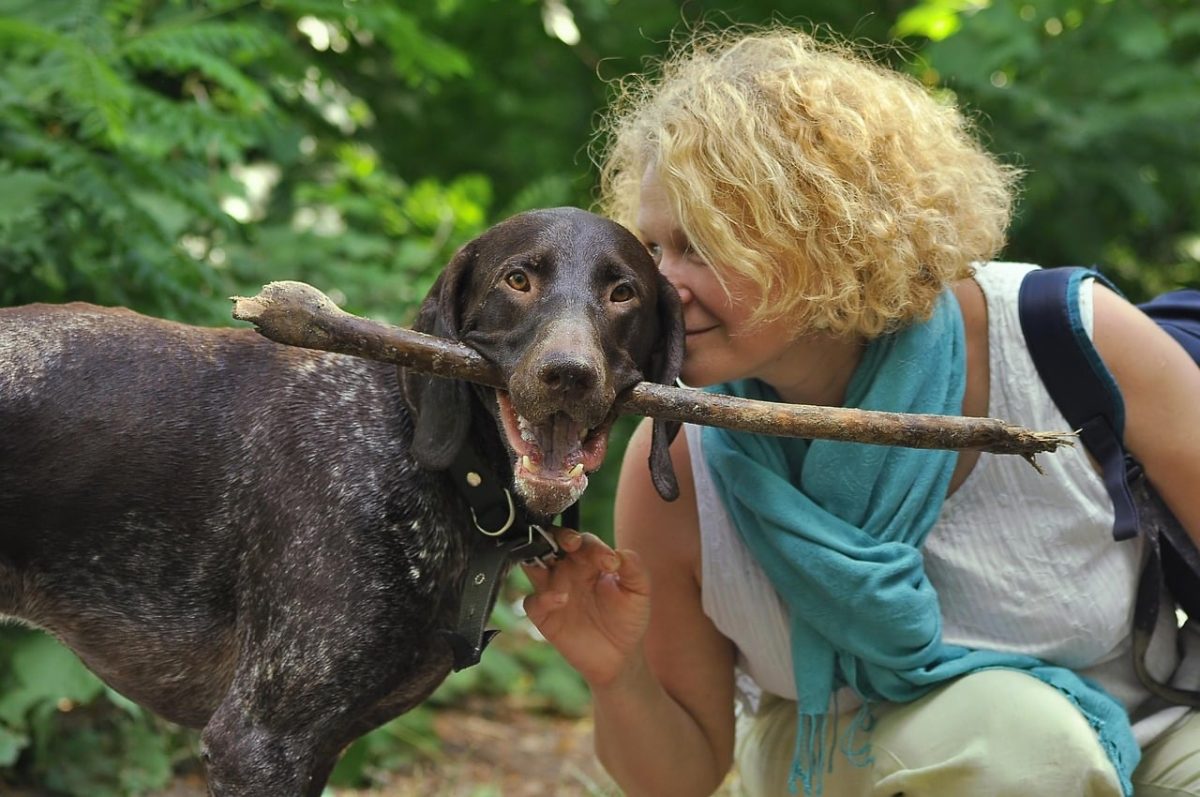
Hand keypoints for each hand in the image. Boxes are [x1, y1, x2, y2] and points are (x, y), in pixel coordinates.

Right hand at [522, 528, 650, 688]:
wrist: (620, 655)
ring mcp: (553, 590)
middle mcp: (567, 570)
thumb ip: (634, 568)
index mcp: (589, 560)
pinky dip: (542, 598)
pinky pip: (533, 601)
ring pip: (534, 564)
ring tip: (557, 568)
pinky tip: (560, 600)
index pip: (584, 541)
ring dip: (541, 560)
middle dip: (559, 537)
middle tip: (572, 543)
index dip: (593, 546)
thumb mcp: (639, 591)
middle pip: (552, 542)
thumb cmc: (628, 618)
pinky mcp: (544, 615)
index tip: (609, 562)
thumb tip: (617, 554)